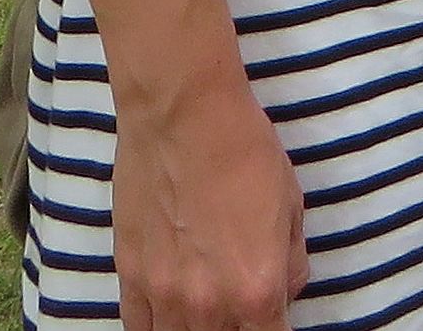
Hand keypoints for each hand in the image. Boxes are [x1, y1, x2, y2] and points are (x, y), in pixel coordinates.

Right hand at [114, 71, 307, 330]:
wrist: (185, 112)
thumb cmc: (245, 149)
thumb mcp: (291, 204)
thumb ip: (291, 262)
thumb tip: (284, 290)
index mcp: (258, 290)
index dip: (274, 328)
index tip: (271, 316)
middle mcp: (211, 305)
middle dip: (238, 326)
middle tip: (239, 300)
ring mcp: (165, 295)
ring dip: (198, 328)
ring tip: (206, 308)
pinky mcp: (131, 276)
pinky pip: (139, 327)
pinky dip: (157, 325)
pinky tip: (168, 313)